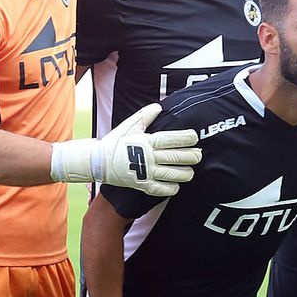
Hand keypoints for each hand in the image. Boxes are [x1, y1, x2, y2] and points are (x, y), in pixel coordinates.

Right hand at [51, 102, 203, 195]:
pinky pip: (161, 189)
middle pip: (175, 157)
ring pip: (172, 174)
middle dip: (191, 156)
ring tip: (191, 170)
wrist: (97, 162)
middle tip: (199, 155)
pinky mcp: (141, 185)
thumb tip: (159, 106)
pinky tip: (177, 185)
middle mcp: (147, 157)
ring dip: (185, 173)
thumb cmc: (115, 142)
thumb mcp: (129, 126)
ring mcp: (145, 173)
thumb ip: (145, 116)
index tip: (195, 137)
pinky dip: (171, 188)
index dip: (184, 138)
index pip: (169, 139)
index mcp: (145, 141)